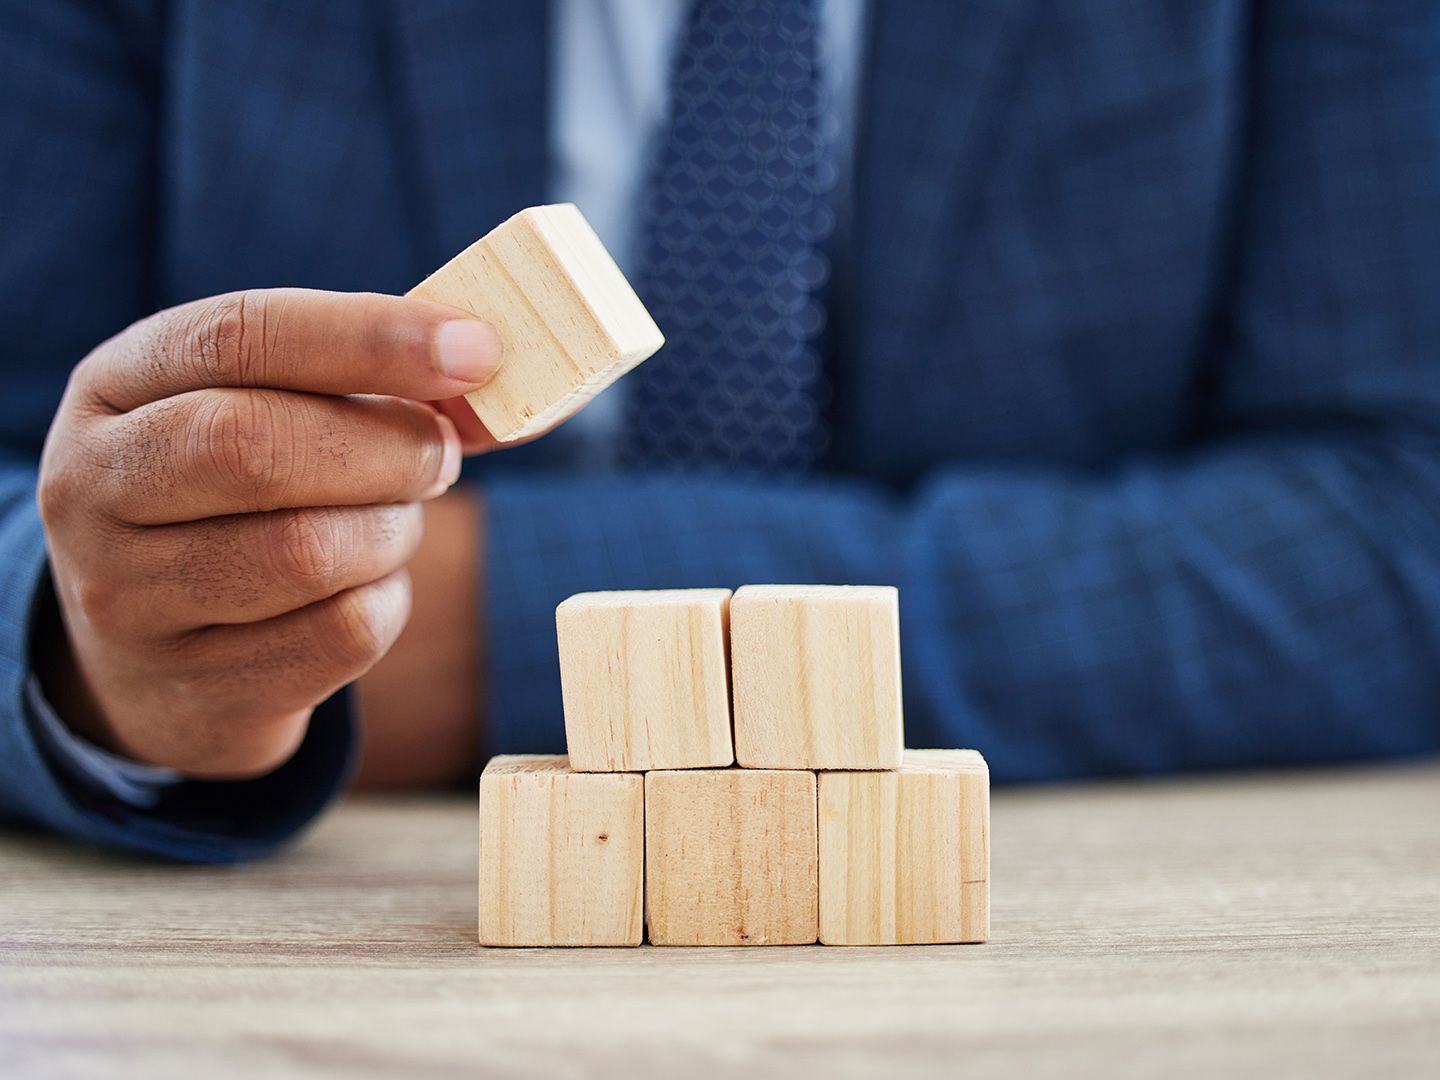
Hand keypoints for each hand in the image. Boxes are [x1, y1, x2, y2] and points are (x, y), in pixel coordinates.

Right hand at [36, 288, 501, 777]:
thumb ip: (359, 377)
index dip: (368, 337)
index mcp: (115, 384)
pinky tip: (368, 586)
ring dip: (392, 530)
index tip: (473, 351)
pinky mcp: (193, 686)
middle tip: (440, 455)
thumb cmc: (234, 497)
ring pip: (308, 552)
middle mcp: (93, 487)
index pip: (239, 336)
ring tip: (392, 521)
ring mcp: (128, 597)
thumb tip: (480, 363)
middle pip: (256, 447)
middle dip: (387, 447)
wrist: (155, 654)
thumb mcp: (262, 410)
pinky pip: (341, 634)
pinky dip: (388, 601)